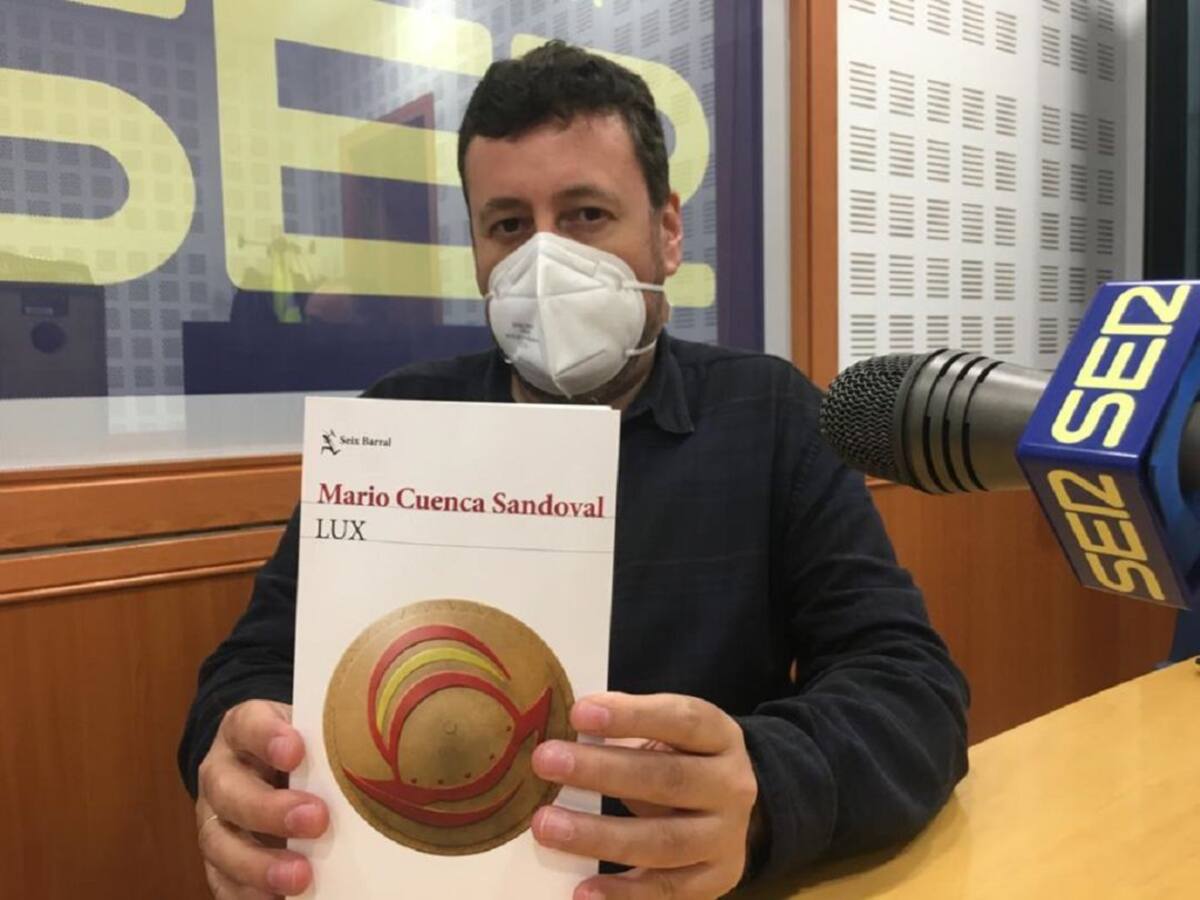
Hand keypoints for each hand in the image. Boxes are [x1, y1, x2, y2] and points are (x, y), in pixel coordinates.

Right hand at [195, 700, 328, 897]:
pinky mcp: (218, 862)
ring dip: (259, 865)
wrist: (271, 770)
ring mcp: (213, 820)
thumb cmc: (306, 749)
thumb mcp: (315, 733)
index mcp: (243, 730)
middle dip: (270, 810)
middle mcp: (221, 774)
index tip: (296, 751)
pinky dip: (248, 896)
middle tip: (316, 820)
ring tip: (300, 877)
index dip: (267, 737)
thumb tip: (382, 758)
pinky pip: (222, 883)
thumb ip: (332, 741)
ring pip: (219, 844)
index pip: (248, 725)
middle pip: (229, 791)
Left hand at [530, 693, 758, 899]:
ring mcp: (726, 838)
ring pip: (664, 841)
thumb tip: (558, 728)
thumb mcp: (666, 734)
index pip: (682, 720)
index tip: (579, 713)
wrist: (725, 810)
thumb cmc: (678, 760)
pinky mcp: (714, 880)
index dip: (632, 716)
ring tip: (547, 826)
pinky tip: (583, 890)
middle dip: (602, 771)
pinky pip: (666, 891)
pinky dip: (623, 894)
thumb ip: (623, 729)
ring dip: (600, 836)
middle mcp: (732, 786)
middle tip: (546, 761)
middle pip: (669, 779)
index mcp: (720, 736)